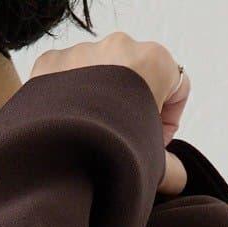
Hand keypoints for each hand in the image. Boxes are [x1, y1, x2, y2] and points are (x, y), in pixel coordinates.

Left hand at [29, 33, 189, 194]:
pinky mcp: (50, 62)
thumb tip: (177, 179)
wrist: (61, 160)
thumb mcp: (153, 165)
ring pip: (99, 75)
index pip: (177, 88)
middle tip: (122, 144)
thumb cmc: (115, 158)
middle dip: (132, 109)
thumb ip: (171, 167)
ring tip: (90, 139)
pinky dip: (68, 101)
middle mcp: (119, 45)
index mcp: (154, 61)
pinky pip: (65, 77)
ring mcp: (82, 50)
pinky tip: (67, 129)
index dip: (168, 122)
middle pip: (136, 79)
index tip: (153, 143)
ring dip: (99, 102)